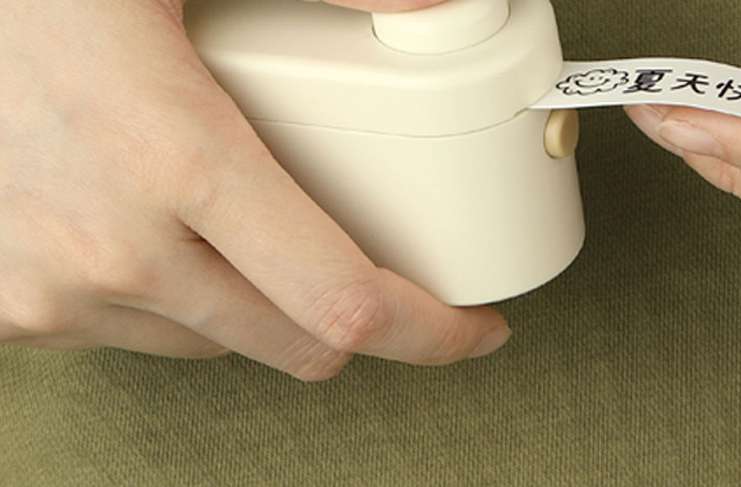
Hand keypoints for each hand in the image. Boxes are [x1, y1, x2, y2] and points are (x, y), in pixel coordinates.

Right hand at [0, 0, 509, 380]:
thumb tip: (440, 6)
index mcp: (174, 157)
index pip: (343, 301)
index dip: (430, 331)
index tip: (472, 327)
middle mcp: (111, 246)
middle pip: (297, 343)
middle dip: (357, 319)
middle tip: (383, 275)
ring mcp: (50, 288)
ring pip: (216, 344)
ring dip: (259, 303)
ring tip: (254, 230)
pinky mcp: (6, 306)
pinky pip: (134, 337)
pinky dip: (175, 301)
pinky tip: (166, 237)